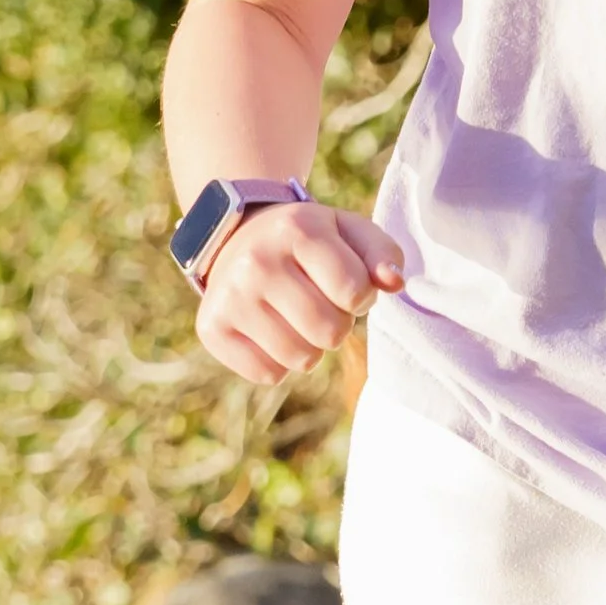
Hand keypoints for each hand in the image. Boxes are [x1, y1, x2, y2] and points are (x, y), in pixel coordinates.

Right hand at [193, 198, 403, 379]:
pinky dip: (278, 363)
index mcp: (297, 229)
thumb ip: (382, 252)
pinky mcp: (211, 327)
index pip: (356, 291)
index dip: (361, 297)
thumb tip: (394, 282)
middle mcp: (258, 261)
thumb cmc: (306, 242)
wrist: (236, 237)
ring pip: (301, 359)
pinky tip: (269, 332)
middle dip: (337, 325)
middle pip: (330, 332)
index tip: (346, 286)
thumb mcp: (347, 232)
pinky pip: (268, 375)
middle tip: (320, 304)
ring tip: (296, 318)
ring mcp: (230, 296)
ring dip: (310, 347)